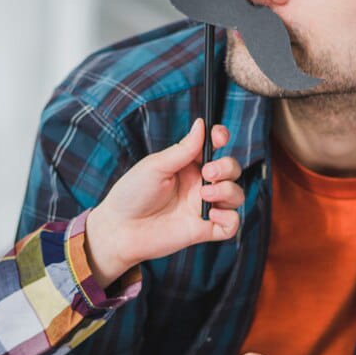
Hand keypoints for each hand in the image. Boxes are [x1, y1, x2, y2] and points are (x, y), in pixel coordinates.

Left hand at [85, 118, 243, 286]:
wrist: (119, 230)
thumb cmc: (131, 194)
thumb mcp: (156, 166)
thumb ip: (182, 149)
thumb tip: (201, 124)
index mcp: (187, 166)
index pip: (214, 147)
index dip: (221, 138)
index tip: (219, 137)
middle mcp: (198, 185)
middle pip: (231, 169)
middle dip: (227, 167)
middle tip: (208, 173)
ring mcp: (202, 207)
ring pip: (236, 195)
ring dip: (228, 191)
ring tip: (205, 195)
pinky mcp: (204, 230)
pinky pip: (232, 224)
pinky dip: (230, 218)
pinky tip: (211, 215)